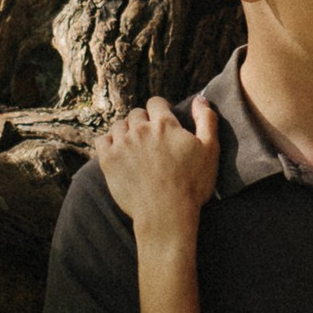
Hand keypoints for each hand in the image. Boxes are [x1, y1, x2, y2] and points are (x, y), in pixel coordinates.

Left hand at [95, 92, 218, 228]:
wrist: (166, 213)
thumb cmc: (192, 184)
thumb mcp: (210, 150)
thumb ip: (206, 120)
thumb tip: (199, 98)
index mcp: (164, 124)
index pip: (156, 102)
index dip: (160, 110)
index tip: (163, 123)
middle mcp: (140, 129)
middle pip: (136, 114)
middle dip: (143, 122)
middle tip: (150, 140)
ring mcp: (122, 144)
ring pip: (119, 126)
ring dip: (126, 132)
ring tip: (134, 148)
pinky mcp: (108, 160)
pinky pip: (101, 140)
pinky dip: (109, 143)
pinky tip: (118, 153)